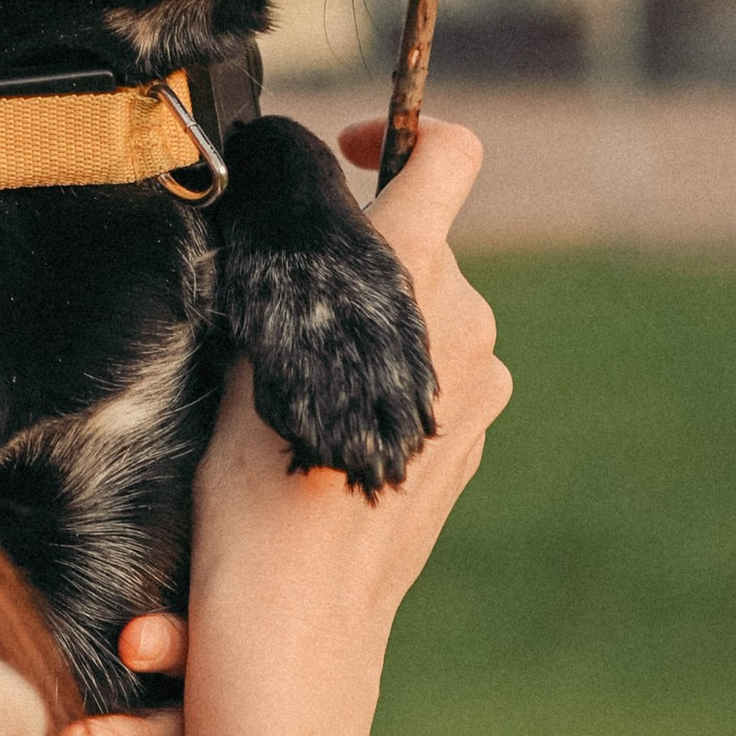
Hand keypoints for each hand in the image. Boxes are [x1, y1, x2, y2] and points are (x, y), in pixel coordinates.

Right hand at [179, 115, 508, 735]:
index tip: (353, 153)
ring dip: (379, 324)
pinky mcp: (479, 431)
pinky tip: (340, 431)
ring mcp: (484, 380)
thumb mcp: (254, 338)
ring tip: (305, 383)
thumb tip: (307, 199)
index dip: (401, 130)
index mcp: (410, 269)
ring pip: (432, 312)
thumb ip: (301, 257)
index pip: (450, 150)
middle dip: (366, 257)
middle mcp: (466, 316)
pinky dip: (396, 379)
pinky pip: (441, 372)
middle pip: (426, 241)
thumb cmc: (251, 473)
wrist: (299, 606)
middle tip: (289, 309)